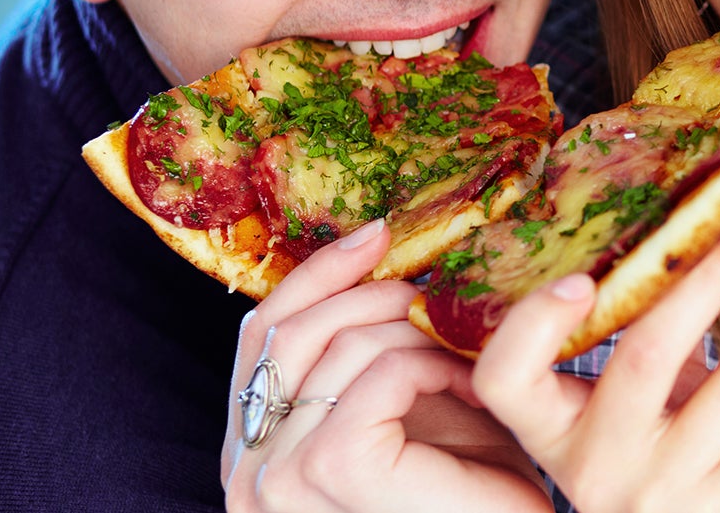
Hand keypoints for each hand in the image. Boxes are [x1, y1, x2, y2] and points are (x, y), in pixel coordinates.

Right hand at [223, 220, 550, 512]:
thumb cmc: (466, 486)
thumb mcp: (407, 400)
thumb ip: (366, 348)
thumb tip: (372, 243)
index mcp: (254, 448)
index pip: (262, 333)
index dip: (317, 275)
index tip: (378, 234)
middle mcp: (246, 470)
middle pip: (293, 330)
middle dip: (375, 297)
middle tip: (444, 304)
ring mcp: (279, 477)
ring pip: (344, 345)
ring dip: (421, 337)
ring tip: (470, 360)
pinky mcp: (334, 470)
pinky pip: (381, 373)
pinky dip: (435, 366)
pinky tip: (473, 389)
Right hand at [474, 214, 719, 512]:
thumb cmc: (657, 452)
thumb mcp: (623, 412)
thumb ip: (636, 342)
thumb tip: (688, 228)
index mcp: (554, 431)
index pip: (509, 380)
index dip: (534, 326)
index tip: (581, 275)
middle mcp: (599, 466)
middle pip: (643, 359)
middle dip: (704, 284)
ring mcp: (666, 490)